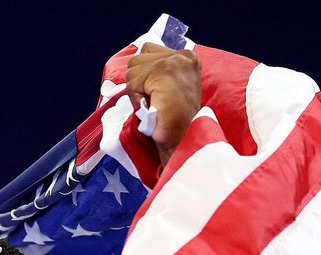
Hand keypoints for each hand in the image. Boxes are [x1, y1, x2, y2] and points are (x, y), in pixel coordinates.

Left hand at [125, 43, 201, 167]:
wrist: (184, 139)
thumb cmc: (177, 119)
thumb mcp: (171, 86)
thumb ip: (157, 71)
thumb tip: (133, 67)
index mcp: (188, 58)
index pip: (148, 50)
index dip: (145, 74)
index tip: (159, 92)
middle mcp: (183, 56)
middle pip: (137, 58)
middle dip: (141, 82)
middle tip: (159, 101)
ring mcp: (173, 62)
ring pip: (132, 70)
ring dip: (138, 92)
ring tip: (157, 104)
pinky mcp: (163, 71)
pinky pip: (133, 84)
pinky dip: (136, 98)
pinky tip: (153, 107)